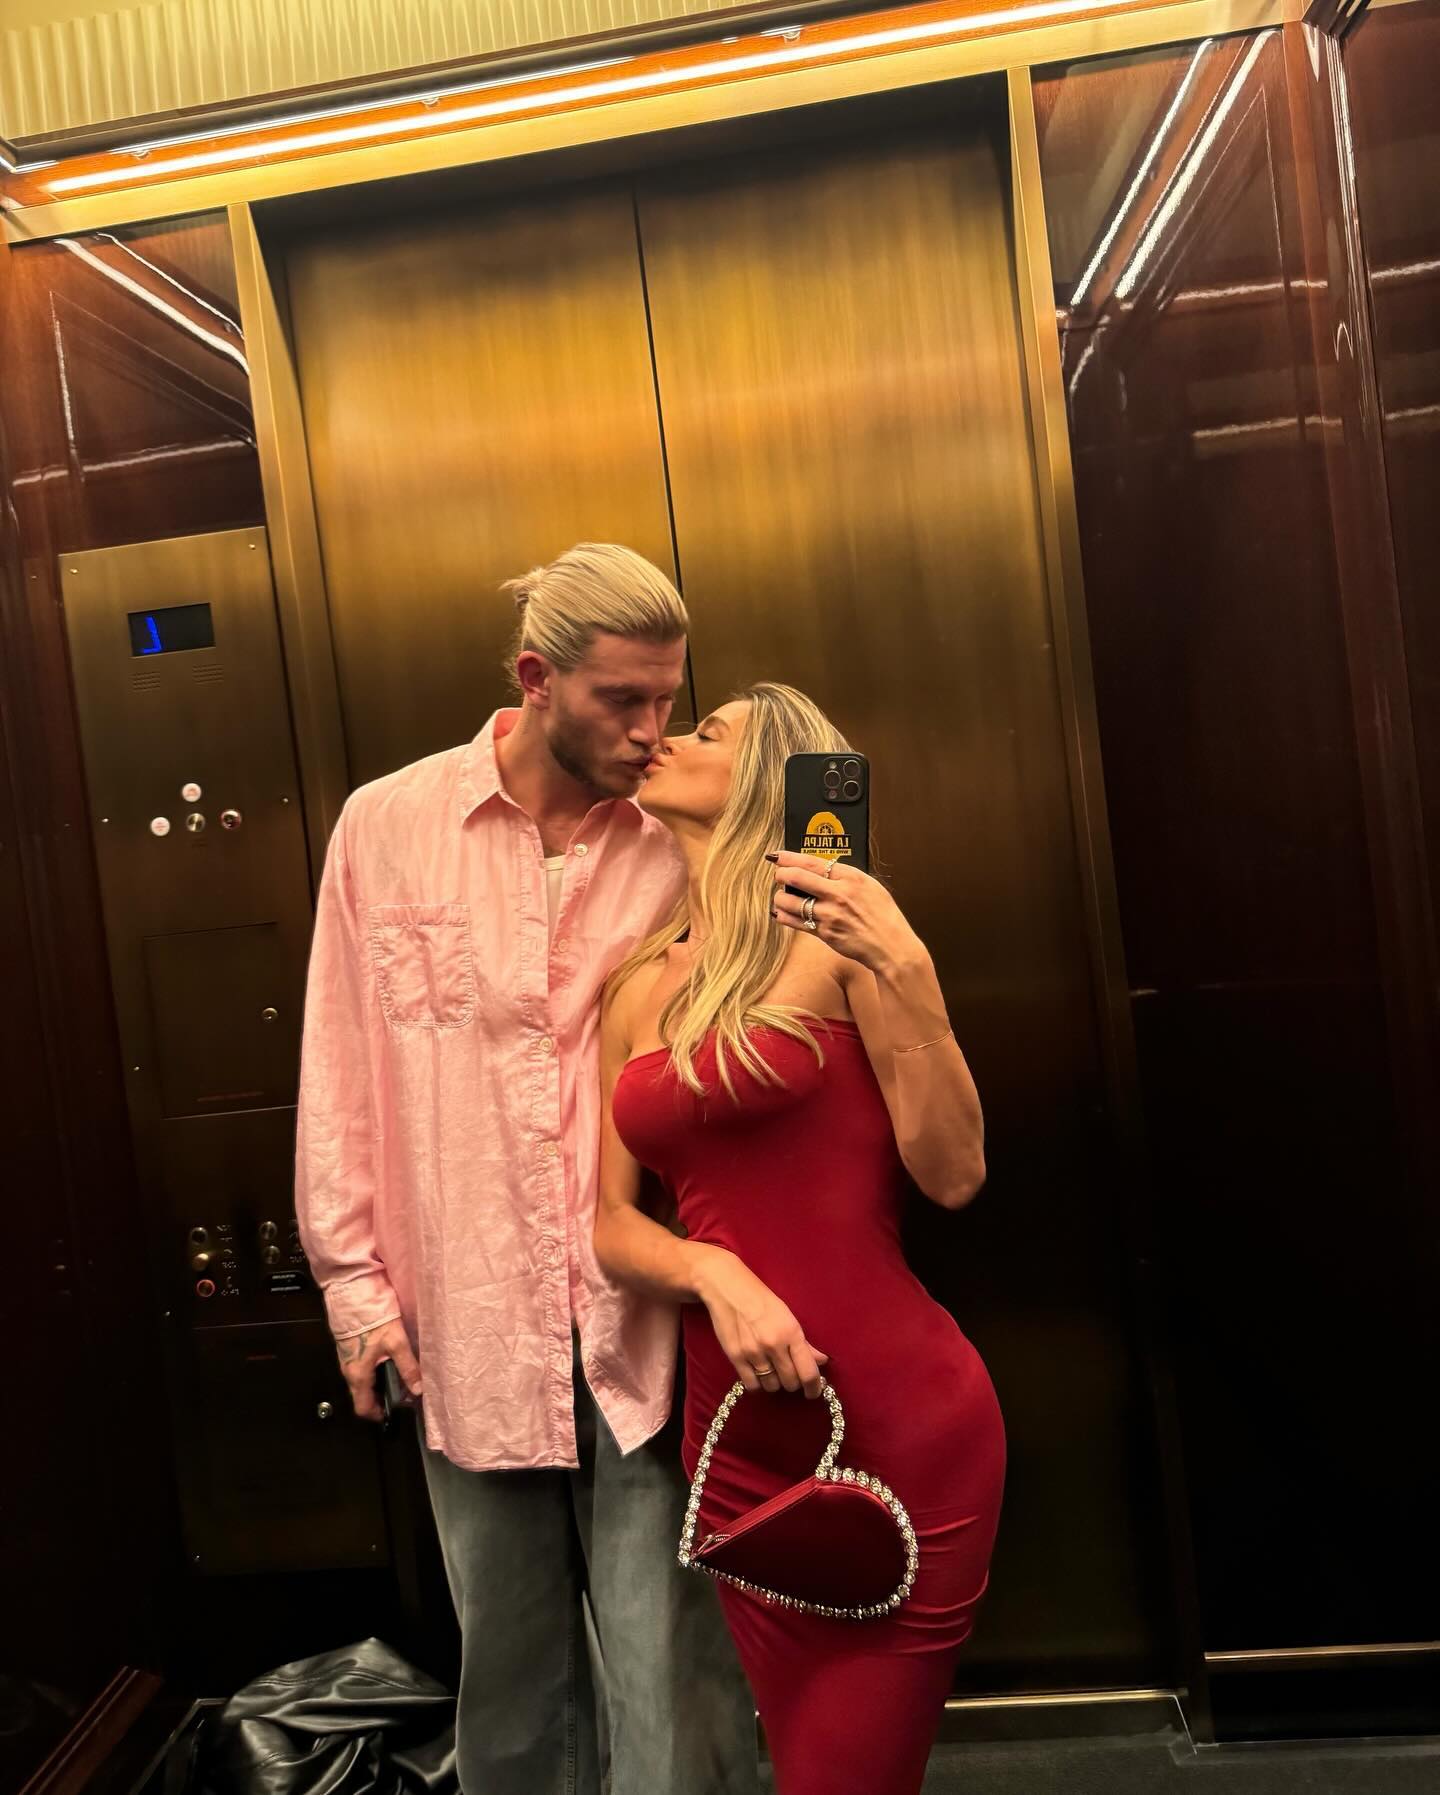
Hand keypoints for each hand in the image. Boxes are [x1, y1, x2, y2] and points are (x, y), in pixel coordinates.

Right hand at [335, 1318, 422, 1421]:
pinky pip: (360, 1366)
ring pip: (362, 1380)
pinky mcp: (349, 1346)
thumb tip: (418, 1389)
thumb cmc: (372, 1319)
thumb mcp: (396, 1342)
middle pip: (362, 1394)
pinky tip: (387, 1358)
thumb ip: (408, 1367)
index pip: (363, 1408)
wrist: (352, 1292)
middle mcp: (348, 1370)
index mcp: (357, 1375)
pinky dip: (373, 1368)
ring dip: (378, 1382)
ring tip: (399, 1374)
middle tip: (402, 1392)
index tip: (392, 1413)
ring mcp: (347, 1358)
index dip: (378, 1414)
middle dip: (380, 1397)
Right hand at [692, 1246, 828, 1397]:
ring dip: (775, 1382)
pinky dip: (758, 1384)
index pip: (808, 1372)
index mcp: (791, 1333)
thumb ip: (804, 1343)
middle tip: (790, 1373)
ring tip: (772, 1370)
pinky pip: (752, 1385)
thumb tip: (822, 1362)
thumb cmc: (762, 1300)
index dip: (814, 1388)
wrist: (729, 1290)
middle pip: (791, 1383)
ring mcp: (753, 1353)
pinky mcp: (736, 1358)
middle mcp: (773, 1345)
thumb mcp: (788, 1317)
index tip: (813, 1392)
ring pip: (772, 1387)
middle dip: (793, 1382)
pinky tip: (758, 1373)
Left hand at [769, 851, 923, 975]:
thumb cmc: (883, 916)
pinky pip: (795, 922)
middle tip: (777, 875)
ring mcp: (829, 914)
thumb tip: (822, 870)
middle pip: (797, 878)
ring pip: (790, 902)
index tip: (777, 856)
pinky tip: (780, 913)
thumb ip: (845, 877)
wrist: (891, 945)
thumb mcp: (869, 886)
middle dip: (781, 874)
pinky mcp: (824, 933)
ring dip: (780, 898)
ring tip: (780, 897)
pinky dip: (784, 916)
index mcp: (850, 877)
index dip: (789, 857)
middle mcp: (838, 894)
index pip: (812, 862)